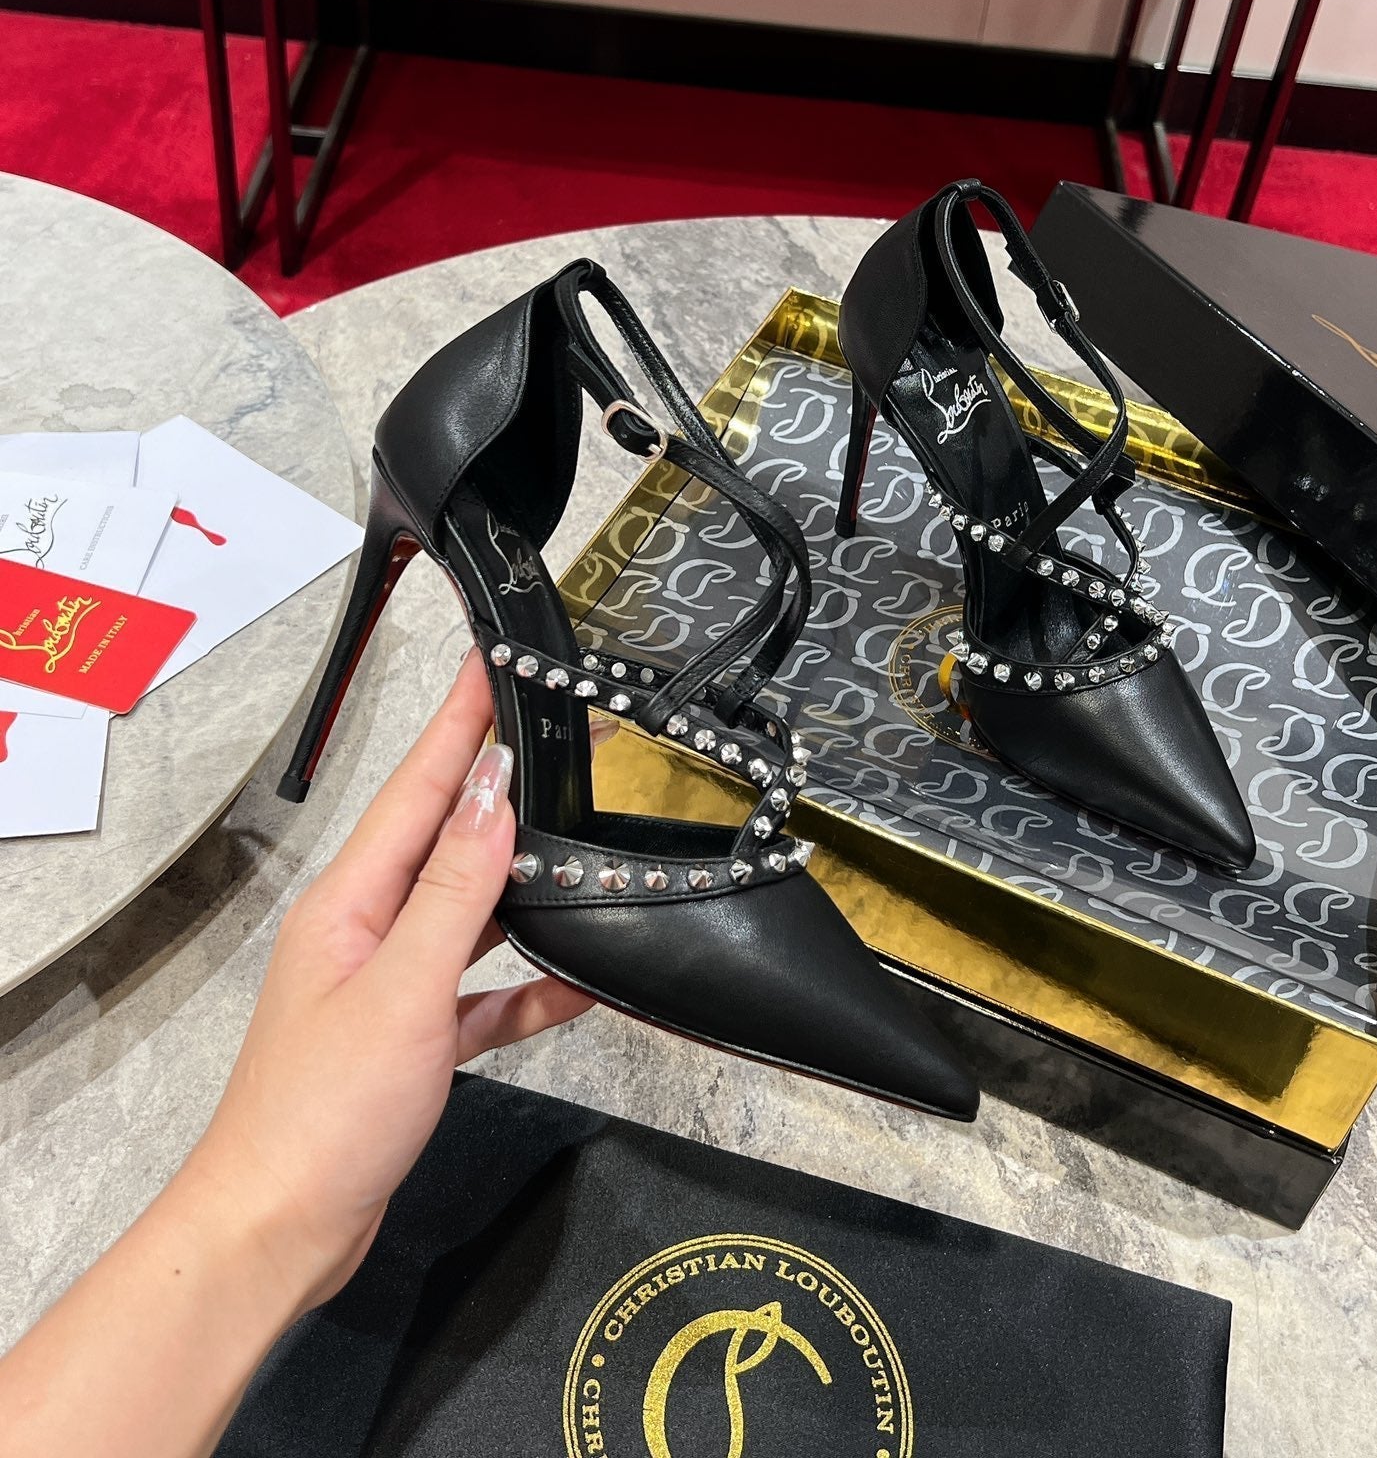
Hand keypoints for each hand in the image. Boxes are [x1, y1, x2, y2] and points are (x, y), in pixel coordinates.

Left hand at [182, 650, 591, 1314]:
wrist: (279, 1230)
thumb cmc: (320, 1116)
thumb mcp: (402, 991)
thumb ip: (454, 892)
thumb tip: (495, 798)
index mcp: (349, 903)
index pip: (418, 789)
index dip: (459, 724)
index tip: (492, 664)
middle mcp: (364, 930)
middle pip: (445, 838)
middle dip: (501, 785)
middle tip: (558, 737)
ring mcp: (387, 985)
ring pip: (468, 911)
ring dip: (521, 880)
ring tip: (578, 837)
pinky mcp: (411, 1040)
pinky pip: (481, 994)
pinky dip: (528, 986)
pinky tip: (579, 984)